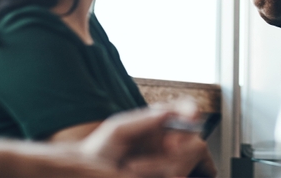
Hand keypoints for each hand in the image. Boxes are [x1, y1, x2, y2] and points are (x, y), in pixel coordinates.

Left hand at [81, 106, 215, 177]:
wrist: (88, 173)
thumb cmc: (100, 149)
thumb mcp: (118, 129)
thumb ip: (143, 120)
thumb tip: (166, 112)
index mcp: (157, 120)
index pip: (185, 108)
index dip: (191, 111)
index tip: (191, 117)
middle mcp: (167, 137)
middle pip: (192, 134)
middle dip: (184, 139)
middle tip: (170, 146)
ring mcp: (168, 159)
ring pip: (183, 158)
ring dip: (157, 163)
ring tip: (132, 167)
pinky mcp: (167, 174)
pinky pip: (175, 173)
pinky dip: (155, 170)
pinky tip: (136, 173)